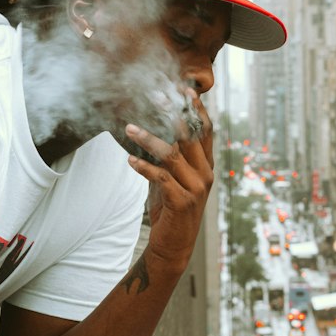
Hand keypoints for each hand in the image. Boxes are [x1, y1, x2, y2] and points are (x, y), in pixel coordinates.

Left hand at [124, 92, 214, 271]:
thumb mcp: (171, 179)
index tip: (184, 89)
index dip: (196, 109)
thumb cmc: (170, 210)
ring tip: (129, 127)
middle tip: (155, 96)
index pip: (205, 130)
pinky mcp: (182, 202)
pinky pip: (161, 177)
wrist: (173, 246)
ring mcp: (196, 188)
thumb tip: (148, 131)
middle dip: (172, 113)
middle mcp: (206, 174)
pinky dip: (144, 167)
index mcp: (206, 165)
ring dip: (148, 138)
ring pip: (173, 154)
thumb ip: (168, 157)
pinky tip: (129, 160)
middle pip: (190, 135)